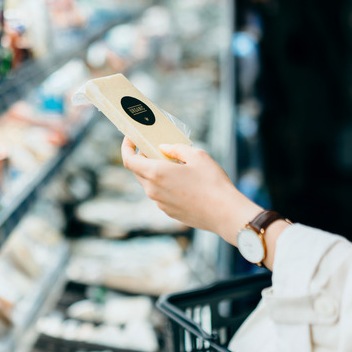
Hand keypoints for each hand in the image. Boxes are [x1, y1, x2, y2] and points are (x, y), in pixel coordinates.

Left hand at [120, 137, 261, 245]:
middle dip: (142, 158)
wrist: (224, 213)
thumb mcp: (197, 156)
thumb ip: (176, 149)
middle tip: (154, 147)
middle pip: (137, 171)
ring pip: (149, 183)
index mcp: (156, 173)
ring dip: (154, 172)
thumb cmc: (212, 183)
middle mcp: (153, 190)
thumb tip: (163, 148)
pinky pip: (159, 194)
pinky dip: (163, 184)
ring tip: (172, 163)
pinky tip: (181, 181)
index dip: (126, 147)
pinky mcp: (168, 211)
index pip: (128, 160)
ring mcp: (159, 203)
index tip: (131, 139)